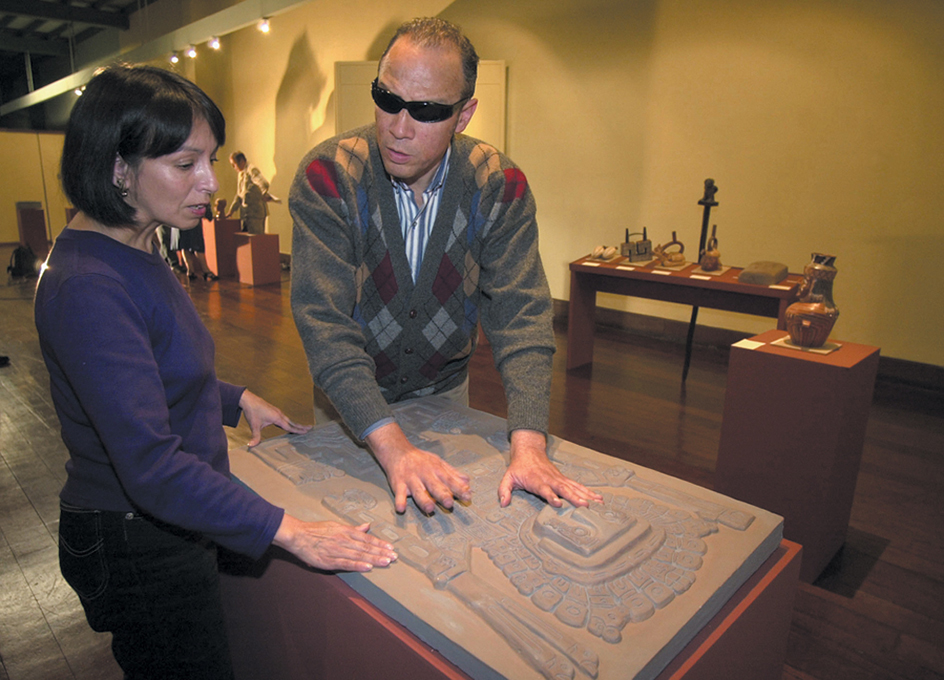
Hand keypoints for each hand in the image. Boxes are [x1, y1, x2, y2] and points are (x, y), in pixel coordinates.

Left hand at [239, 389, 311, 445]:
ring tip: (301, 427)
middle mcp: (279, 414)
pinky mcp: (274, 410)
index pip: (289, 426)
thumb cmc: (252, 412)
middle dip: (300, 426)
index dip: (298, 430)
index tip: (306, 432)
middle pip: (292, 422)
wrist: (248, 400)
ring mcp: (277, 411)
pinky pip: (284, 417)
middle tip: (310, 428)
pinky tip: (287, 423)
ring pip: (288, 419)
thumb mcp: (254, 425)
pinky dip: (288, 421)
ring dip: (295, 423)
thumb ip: (255, 436)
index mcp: (277, 418)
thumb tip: (251, 446)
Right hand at [273, 515, 396, 571]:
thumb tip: (367, 526)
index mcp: (346, 532)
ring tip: (386, 562)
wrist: (298, 535)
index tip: (391, 548)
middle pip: (366, 547)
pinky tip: (368, 567)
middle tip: (394, 557)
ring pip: (359, 555)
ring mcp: (337, 550)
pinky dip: (357, 565)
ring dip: (373, 559)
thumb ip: (353, 529)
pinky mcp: (329, 560)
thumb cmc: (317, 530)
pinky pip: (346, 563)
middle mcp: (344, 540)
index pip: (367, 539)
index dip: (380, 544)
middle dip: (381, 552)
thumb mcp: (336, 525)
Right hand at [366, 422, 470, 513]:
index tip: (467, 497)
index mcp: (436, 470)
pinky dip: (399, 500)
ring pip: (418, 491)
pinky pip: (398, 493)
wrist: (397, 450)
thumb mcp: (438, 462)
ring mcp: (411, 479)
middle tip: (449, 503)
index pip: (450, 480)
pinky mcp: (398, 483)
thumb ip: (453, 473)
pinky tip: (401, 508)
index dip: (459, 489)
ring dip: (424, 500)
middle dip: (442, 495)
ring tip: (430, 508)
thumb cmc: (420, 459)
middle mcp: (425, 475)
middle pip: (435, 486)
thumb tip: (468, 482)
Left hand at [498, 429, 603, 507]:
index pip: (544, 489)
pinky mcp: (563, 479)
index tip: (558, 503)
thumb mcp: (508, 477)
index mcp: (536, 480)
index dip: (551, 496)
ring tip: (597, 504)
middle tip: (585, 506)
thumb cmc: (519, 467)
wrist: (529, 450)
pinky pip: (577, 486)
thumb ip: (504, 490)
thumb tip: (503, 504)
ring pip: (574, 487)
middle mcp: (550, 479)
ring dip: (586, 495)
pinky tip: (598, 498)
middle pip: (563, 489)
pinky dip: (588, 492)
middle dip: (574, 497)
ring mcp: (558, 479)